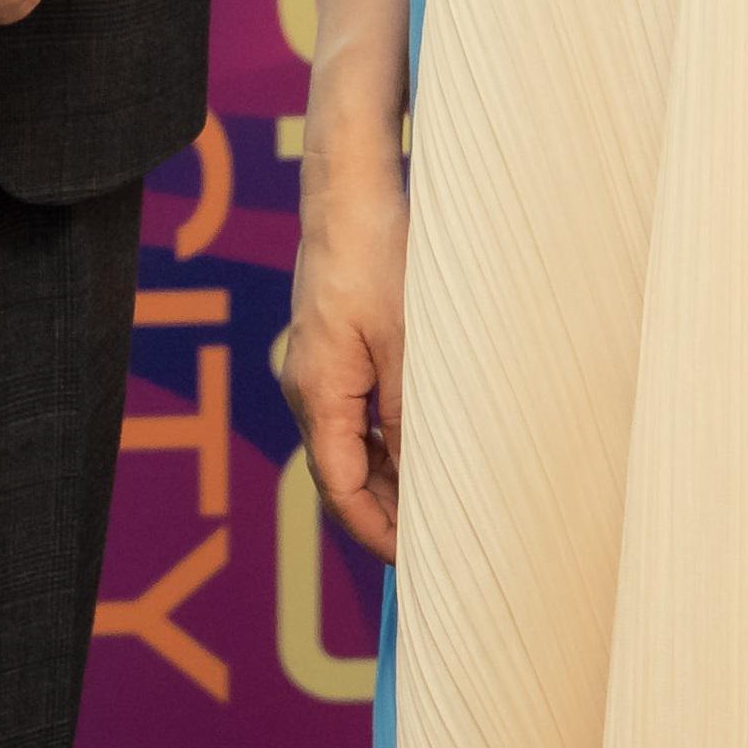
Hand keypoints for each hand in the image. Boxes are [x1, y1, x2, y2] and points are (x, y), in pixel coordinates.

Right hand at [282, 151, 409, 562]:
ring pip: (348, 441)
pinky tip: (420, 439)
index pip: (340, 490)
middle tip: (438, 543)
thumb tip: (418, 480)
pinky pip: (352, 408)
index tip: (420, 562)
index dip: (378, 533)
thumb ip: (406, 416)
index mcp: (318, 393)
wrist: (349, 185)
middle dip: (385, 512)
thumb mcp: (406, 344)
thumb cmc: (378, 255)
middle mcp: (308, 385)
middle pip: (341, 472)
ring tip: (438, 499)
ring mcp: (316, 363)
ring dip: (388, 474)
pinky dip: (383, 436)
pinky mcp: (331, 343)